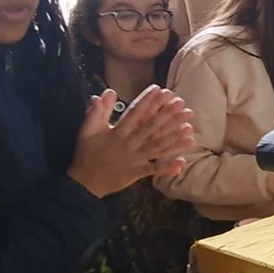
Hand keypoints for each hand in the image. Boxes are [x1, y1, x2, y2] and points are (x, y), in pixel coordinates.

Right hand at [68, 86, 192, 198]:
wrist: (84, 183)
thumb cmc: (87, 154)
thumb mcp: (87, 131)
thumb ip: (97, 111)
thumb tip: (106, 92)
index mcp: (117, 133)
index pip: (134, 113)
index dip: (147, 101)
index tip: (159, 89)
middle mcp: (128, 144)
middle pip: (151, 128)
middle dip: (167, 115)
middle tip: (182, 103)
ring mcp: (135, 159)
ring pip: (157, 147)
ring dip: (174, 138)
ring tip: (190, 128)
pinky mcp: (138, 173)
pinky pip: (155, 169)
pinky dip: (168, 167)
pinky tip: (182, 161)